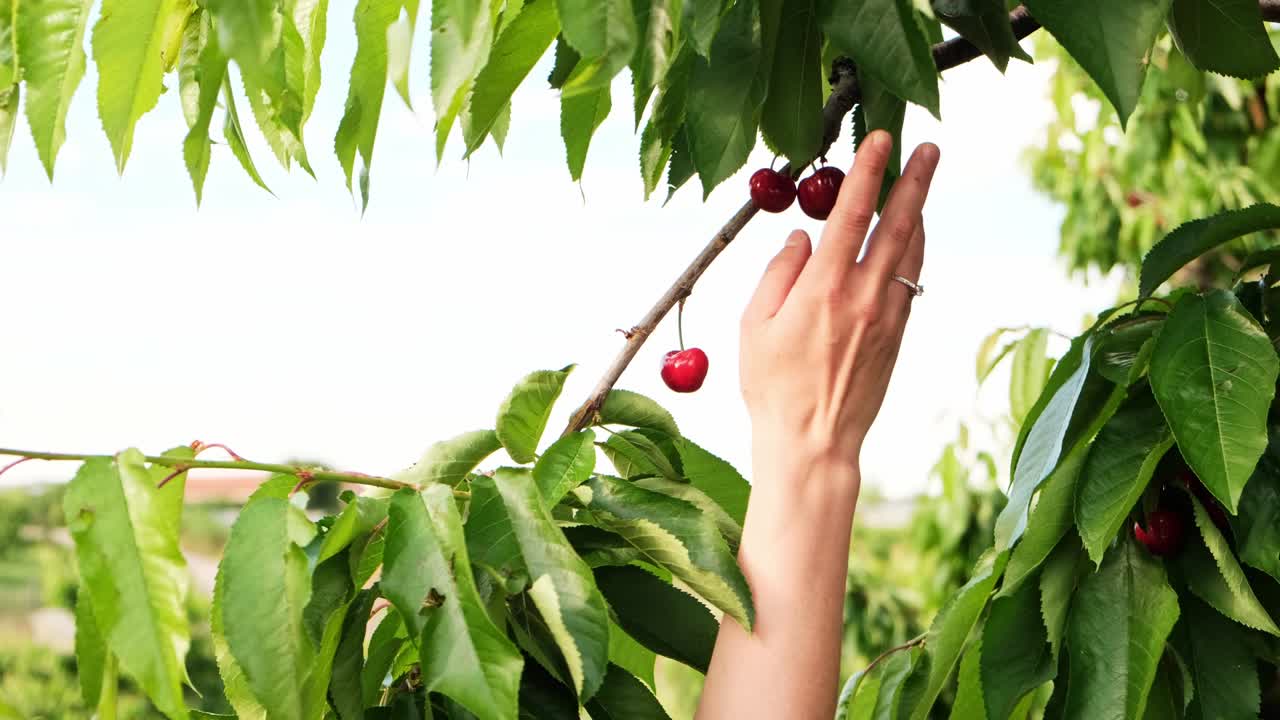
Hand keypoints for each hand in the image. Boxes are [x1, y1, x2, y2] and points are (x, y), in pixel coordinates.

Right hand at [739, 131, 939, 474]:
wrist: (813, 442)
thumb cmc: (772, 387)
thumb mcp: (754, 326)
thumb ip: (777, 273)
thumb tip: (801, 237)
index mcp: (822, 288)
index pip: (852, 213)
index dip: (869, 170)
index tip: (882, 140)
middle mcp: (863, 295)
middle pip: (898, 223)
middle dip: (916, 180)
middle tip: (929, 147)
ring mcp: (886, 315)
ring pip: (911, 250)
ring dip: (918, 212)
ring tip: (921, 184)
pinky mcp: (897, 335)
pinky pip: (911, 279)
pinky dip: (913, 251)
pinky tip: (909, 239)